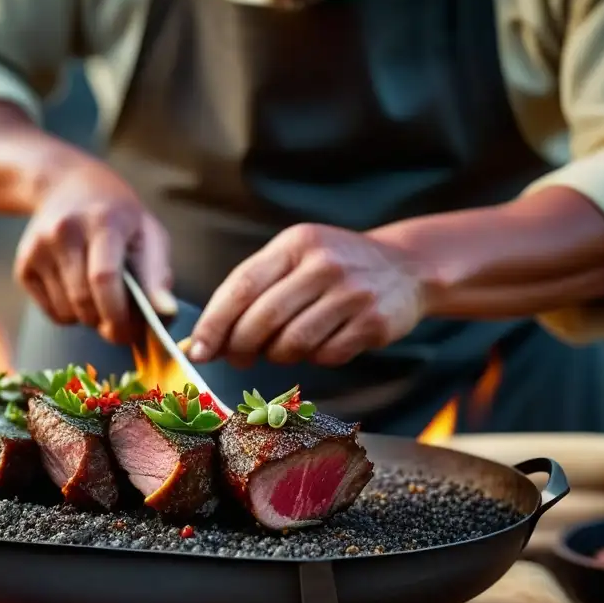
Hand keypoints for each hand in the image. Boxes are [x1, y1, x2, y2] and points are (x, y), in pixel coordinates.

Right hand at [14, 158, 175, 342]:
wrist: (66, 186)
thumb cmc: (118, 216)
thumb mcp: (148, 233)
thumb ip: (158, 274)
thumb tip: (166, 314)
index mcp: (103, 221)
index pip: (104, 278)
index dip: (118, 314)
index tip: (131, 331)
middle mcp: (65, 231)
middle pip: (84, 301)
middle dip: (106, 323)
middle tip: (122, 325)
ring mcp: (39, 248)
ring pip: (67, 311)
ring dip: (89, 319)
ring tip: (101, 298)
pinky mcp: (23, 265)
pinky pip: (51, 312)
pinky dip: (71, 314)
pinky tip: (79, 290)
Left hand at [188, 223, 426, 366]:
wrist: (406, 267)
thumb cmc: (334, 269)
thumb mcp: (295, 259)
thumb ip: (253, 291)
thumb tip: (208, 340)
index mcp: (295, 244)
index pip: (242, 286)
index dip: (215, 323)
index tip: (198, 350)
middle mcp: (323, 264)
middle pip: (263, 319)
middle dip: (240, 347)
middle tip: (238, 358)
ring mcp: (352, 293)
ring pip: (293, 343)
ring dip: (279, 355)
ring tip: (283, 349)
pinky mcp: (374, 322)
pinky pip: (326, 355)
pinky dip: (315, 358)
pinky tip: (321, 344)